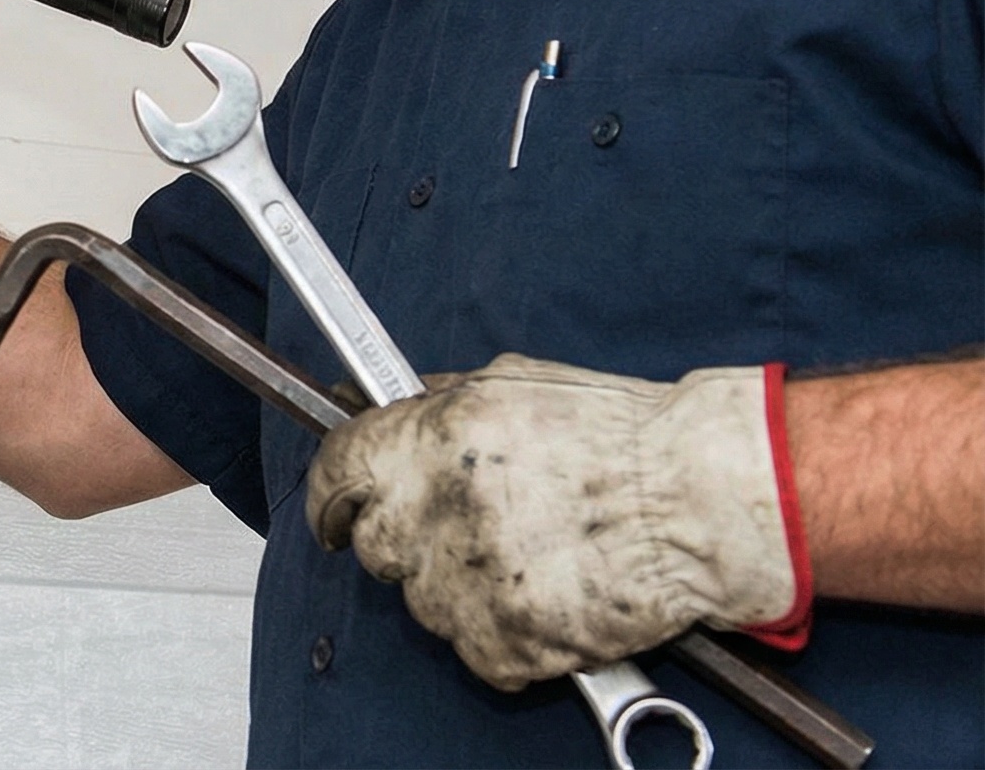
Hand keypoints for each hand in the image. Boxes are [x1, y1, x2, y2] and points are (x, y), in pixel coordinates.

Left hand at [307, 353, 807, 689]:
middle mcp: (436, 510)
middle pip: (378, 547)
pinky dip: (508, 636)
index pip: (335, 474)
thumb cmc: (623, 436)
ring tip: (534, 558)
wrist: (704, 500)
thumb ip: (434, 404)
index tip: (335, 514)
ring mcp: (467, 582)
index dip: (331, 498)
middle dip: (411, 542)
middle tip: (468, 533)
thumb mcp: (512, 385)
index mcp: (429, 440)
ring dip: (463, 589)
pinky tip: (553, 598)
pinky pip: (478, 651)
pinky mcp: (505, 641)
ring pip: (426, 604)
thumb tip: (378, 409)